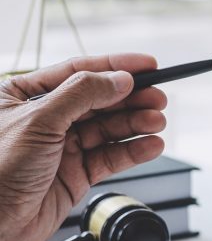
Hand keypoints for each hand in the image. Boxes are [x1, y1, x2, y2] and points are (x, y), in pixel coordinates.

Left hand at [0, 54, 166, 240]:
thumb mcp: (37, 120)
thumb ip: (82, 95)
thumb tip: (118, 79)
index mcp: (25, 95)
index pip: (79, 72)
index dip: (116, 67)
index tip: (148, 66)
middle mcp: (46, 119)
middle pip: (100, 101)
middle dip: (132, 99)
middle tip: (159, 98)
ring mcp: (63, 147)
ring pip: (109, 130)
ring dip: (136, 125)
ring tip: (157, 122)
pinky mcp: (76, 174)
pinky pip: (111, 158)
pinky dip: (133, 151)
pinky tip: (150, 145)